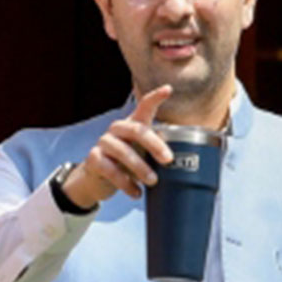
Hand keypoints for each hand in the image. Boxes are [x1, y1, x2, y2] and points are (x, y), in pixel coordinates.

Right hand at [61, 85, 174, 208]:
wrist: (99, 181)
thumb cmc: (128, 165)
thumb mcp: (144, 156)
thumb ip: (159, 156)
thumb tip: (187, 169)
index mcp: (133, 126)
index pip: (144, 107)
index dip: (156, 97)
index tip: (169, 89)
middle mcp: (117, 129)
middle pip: (136, 130)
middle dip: (154, 144)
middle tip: (169, 160)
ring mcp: (103, 142)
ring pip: (122, 151)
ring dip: (140, 167)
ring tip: (153, 182)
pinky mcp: (93, 159)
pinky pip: (110, 170)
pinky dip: (125, 183)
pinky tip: (136, 193)